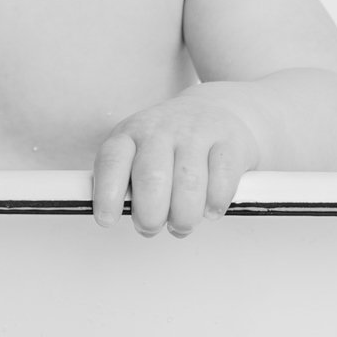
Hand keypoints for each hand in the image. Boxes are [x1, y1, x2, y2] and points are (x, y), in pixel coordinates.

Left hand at [91, 96, 259, 235]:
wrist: (215, 110)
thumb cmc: (169, 145)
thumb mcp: (137, 153)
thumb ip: (127, 184)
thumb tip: (124, 218)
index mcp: (129, 134)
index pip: (112, 161)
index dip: (107, 194)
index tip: (107, 220)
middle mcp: (160, 129)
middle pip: (152, 178)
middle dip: (150, 216)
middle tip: (152, 226)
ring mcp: (196, 131)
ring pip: (189, 183)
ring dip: (184, 216)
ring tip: (182, 223)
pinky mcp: (229, 140)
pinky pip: (222, 179)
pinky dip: (215, 202)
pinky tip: (210, 209)